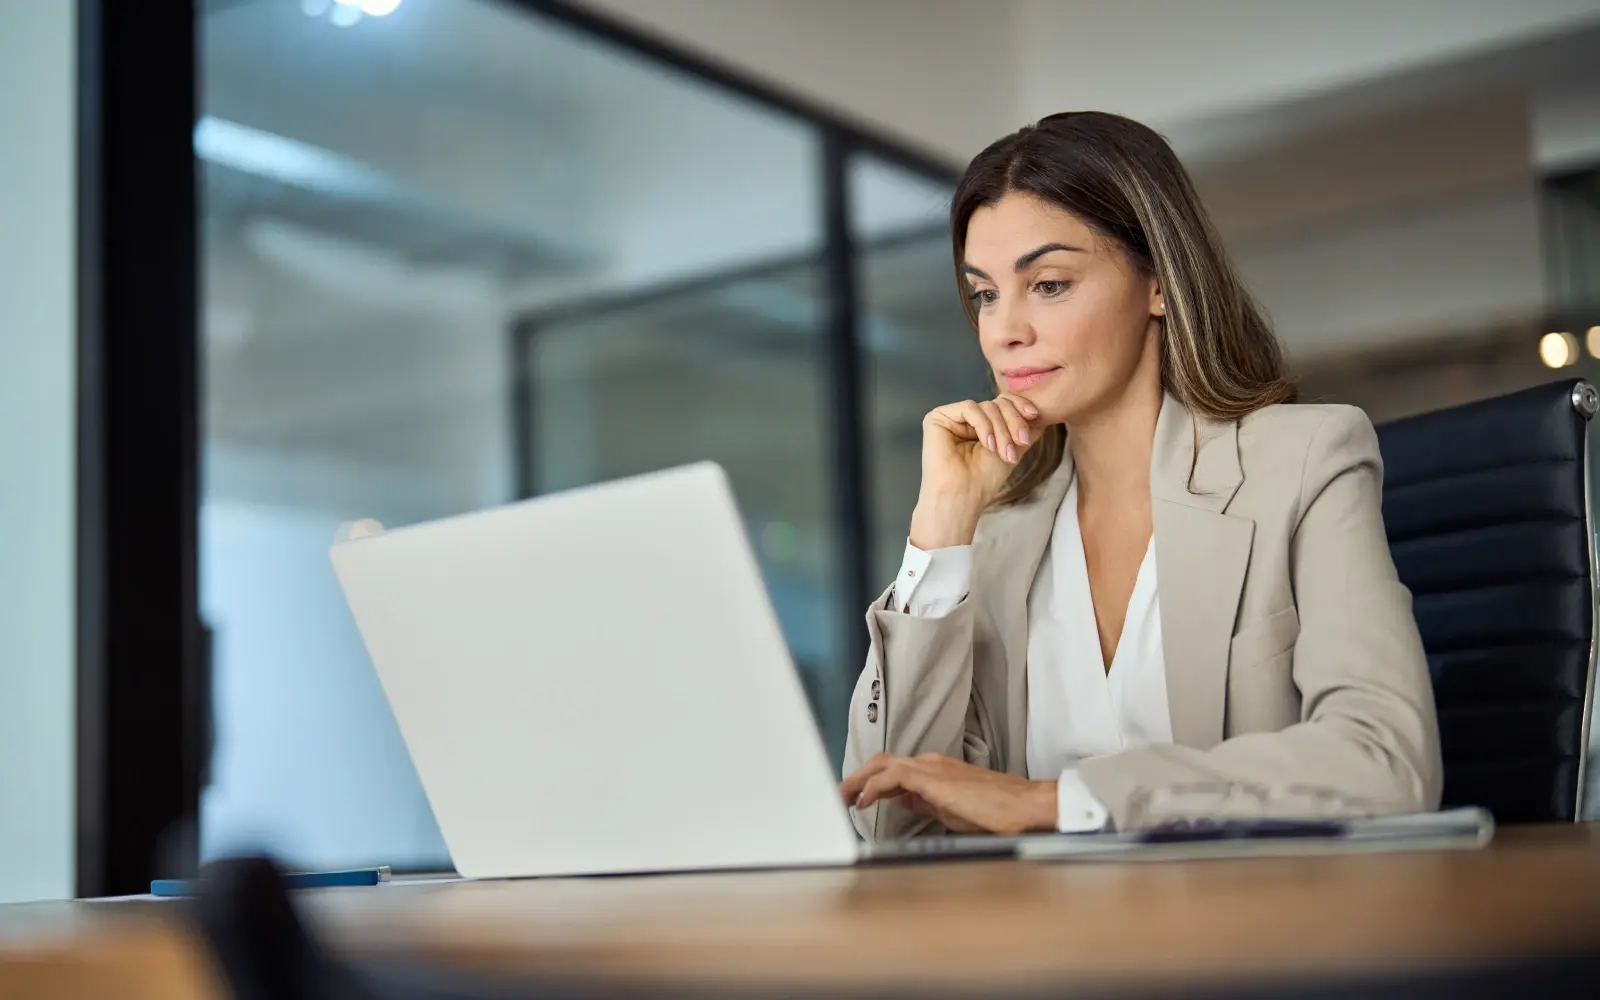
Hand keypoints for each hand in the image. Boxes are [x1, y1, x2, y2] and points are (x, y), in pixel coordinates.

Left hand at [840, 753, 1057, 835]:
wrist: (1024, 805)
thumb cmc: (998, 810)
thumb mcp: (952, 808)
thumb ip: (927, 802)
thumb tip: (906, 801)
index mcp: (935, 770)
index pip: (893, 771)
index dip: (870, 783)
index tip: (856, 797)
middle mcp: (930, 763)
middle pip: (882, 762)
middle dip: (857, 777)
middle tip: (841, 795)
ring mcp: (931, 768)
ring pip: (883, 765)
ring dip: (859, 780)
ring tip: (843, 797)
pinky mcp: (933, 778)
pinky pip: (893, 777)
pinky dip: (874, 788)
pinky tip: (864, 801)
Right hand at [910, 393, 1042, 548]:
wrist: (962, 497)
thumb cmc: (984, 479)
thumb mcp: (1013, 448)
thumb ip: (1025, 429)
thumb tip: (1043, 413)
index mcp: (980, 423)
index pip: (1002, 402)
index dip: (1020, 405)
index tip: (1035, 416)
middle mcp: (964, 418)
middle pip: (997, 403)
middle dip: (1013, 422)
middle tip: (1021, 442)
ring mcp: (951, 416)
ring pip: (986, 406)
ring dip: (1001, 430)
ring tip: (1004, 453)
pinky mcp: (938, 417)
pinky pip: (970, 408)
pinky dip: (984, 426)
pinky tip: (988, 445)